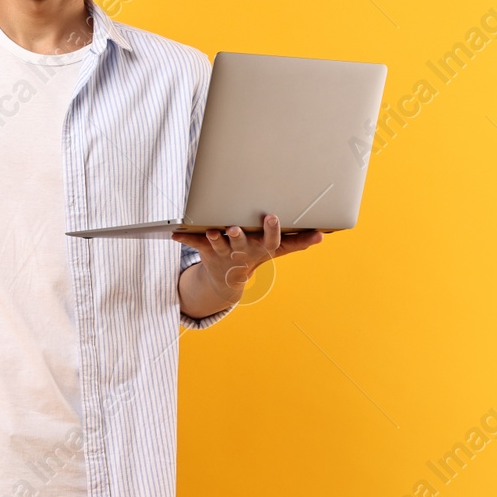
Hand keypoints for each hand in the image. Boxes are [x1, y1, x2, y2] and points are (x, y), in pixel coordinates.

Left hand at [172, 214, 323, 294]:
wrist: (228, 280)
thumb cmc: (256, 254)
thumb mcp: (277, 250)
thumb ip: (299, 242)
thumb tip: (322, 236)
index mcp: (261, 248)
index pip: (270, 240)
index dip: (271, 230)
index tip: (271, 216)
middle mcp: (242, 251)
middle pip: (241, 243)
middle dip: (239, 236)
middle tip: (235, 227)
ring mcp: (223, 252)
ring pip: (218, 244)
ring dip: (214, 238)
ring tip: (211, 231)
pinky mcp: (206, 250)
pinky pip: (194, 243)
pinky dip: (184, 238)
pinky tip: (174, 233)